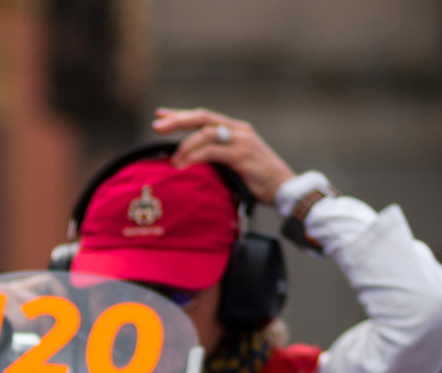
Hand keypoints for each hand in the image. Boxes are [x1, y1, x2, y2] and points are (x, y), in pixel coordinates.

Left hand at [151, 108, 296, 207]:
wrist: (284, 189)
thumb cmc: (258, 182)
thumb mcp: (234, 164)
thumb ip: (217, 158)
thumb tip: (190, 164)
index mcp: (236, 129)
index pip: (204, 116)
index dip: (181, 114)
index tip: (160, 115)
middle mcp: (238, 129)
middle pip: (202, 117)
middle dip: (177, 120)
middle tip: (156, 126)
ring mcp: (241, 140)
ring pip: (205, 133)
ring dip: (185, 146)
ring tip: (173, 162)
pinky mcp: (241, 154)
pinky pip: (212, 151)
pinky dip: (195, 157)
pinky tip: (184, 165)